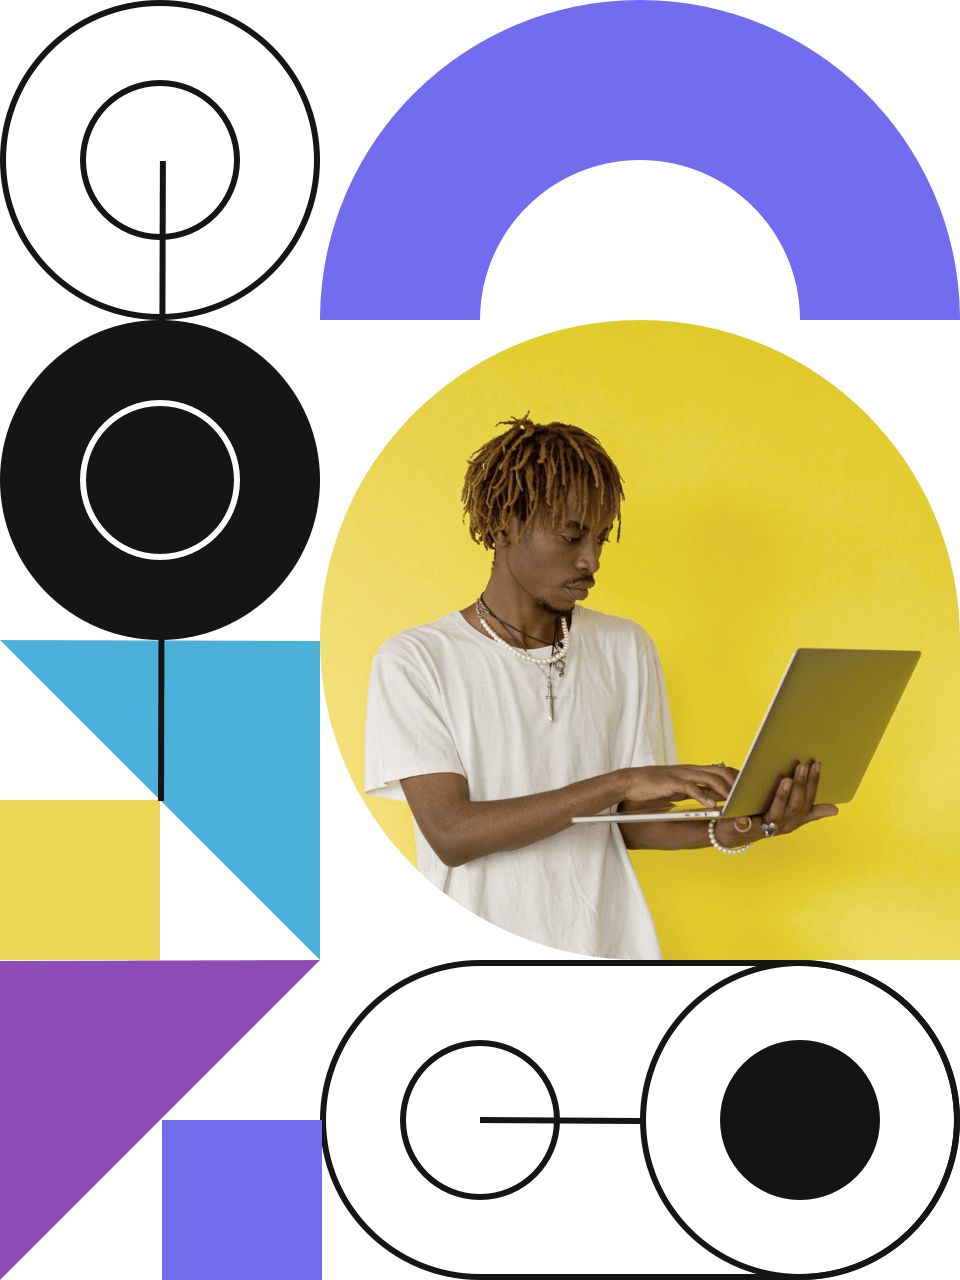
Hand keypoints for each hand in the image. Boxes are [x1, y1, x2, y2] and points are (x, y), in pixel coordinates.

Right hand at [621, 763, 738, 809]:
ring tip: (734, 801)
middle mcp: (689, 770)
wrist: (630, 782)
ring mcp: (681, 775)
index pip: (720, 769)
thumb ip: (697, 790)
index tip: (748, 787)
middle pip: (719, 770)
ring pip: (709, 777)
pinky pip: (691, 788)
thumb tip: (715, 797)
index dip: (735, 777)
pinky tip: (711, 807)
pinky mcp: (671, 782)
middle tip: (746, 795)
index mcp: (692, 771)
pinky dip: (703, 797)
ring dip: (724, 789)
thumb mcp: (680, 788)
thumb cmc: (654, 786)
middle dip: (735, 782)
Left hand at [716, 760, 837, 845]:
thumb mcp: (787, 813)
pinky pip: (746, 825)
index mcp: (793, 820)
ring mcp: (765, 828)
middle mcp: (782, 826)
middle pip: (795, 806)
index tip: (817, 764)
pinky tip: (746, 811)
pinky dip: (746, 820)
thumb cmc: (763, 817)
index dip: (813, 783)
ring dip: (782, 796)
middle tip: (803, 766)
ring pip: (777, 813)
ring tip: (787, 780)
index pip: (808, 801)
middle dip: (801, 785)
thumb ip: (809, 811)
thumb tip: (835, 810)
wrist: (734, 834)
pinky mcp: (745, 829)